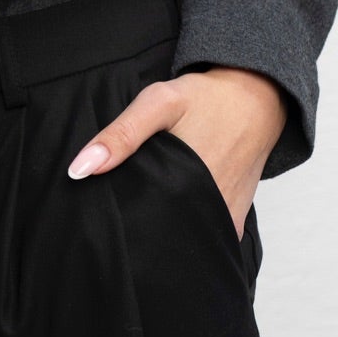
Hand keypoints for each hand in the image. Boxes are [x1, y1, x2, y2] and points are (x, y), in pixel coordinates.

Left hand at [65, 67, 286, 239]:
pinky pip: (207, 237)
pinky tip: (172, 219)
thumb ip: (121, 134)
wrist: (258, 97)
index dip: (121, 225)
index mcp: (187, 185)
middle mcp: (209, 208)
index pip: (142, 225)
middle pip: (163, 236)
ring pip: (186, 240)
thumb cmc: (205, 97)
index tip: (103, 223)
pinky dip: (189, 233)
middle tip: (125, 217)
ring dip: (166, 234)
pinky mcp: (235, 220)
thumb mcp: (159, 102)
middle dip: (141, 232)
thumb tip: (79, 170)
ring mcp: (225, 218)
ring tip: (146, 219)